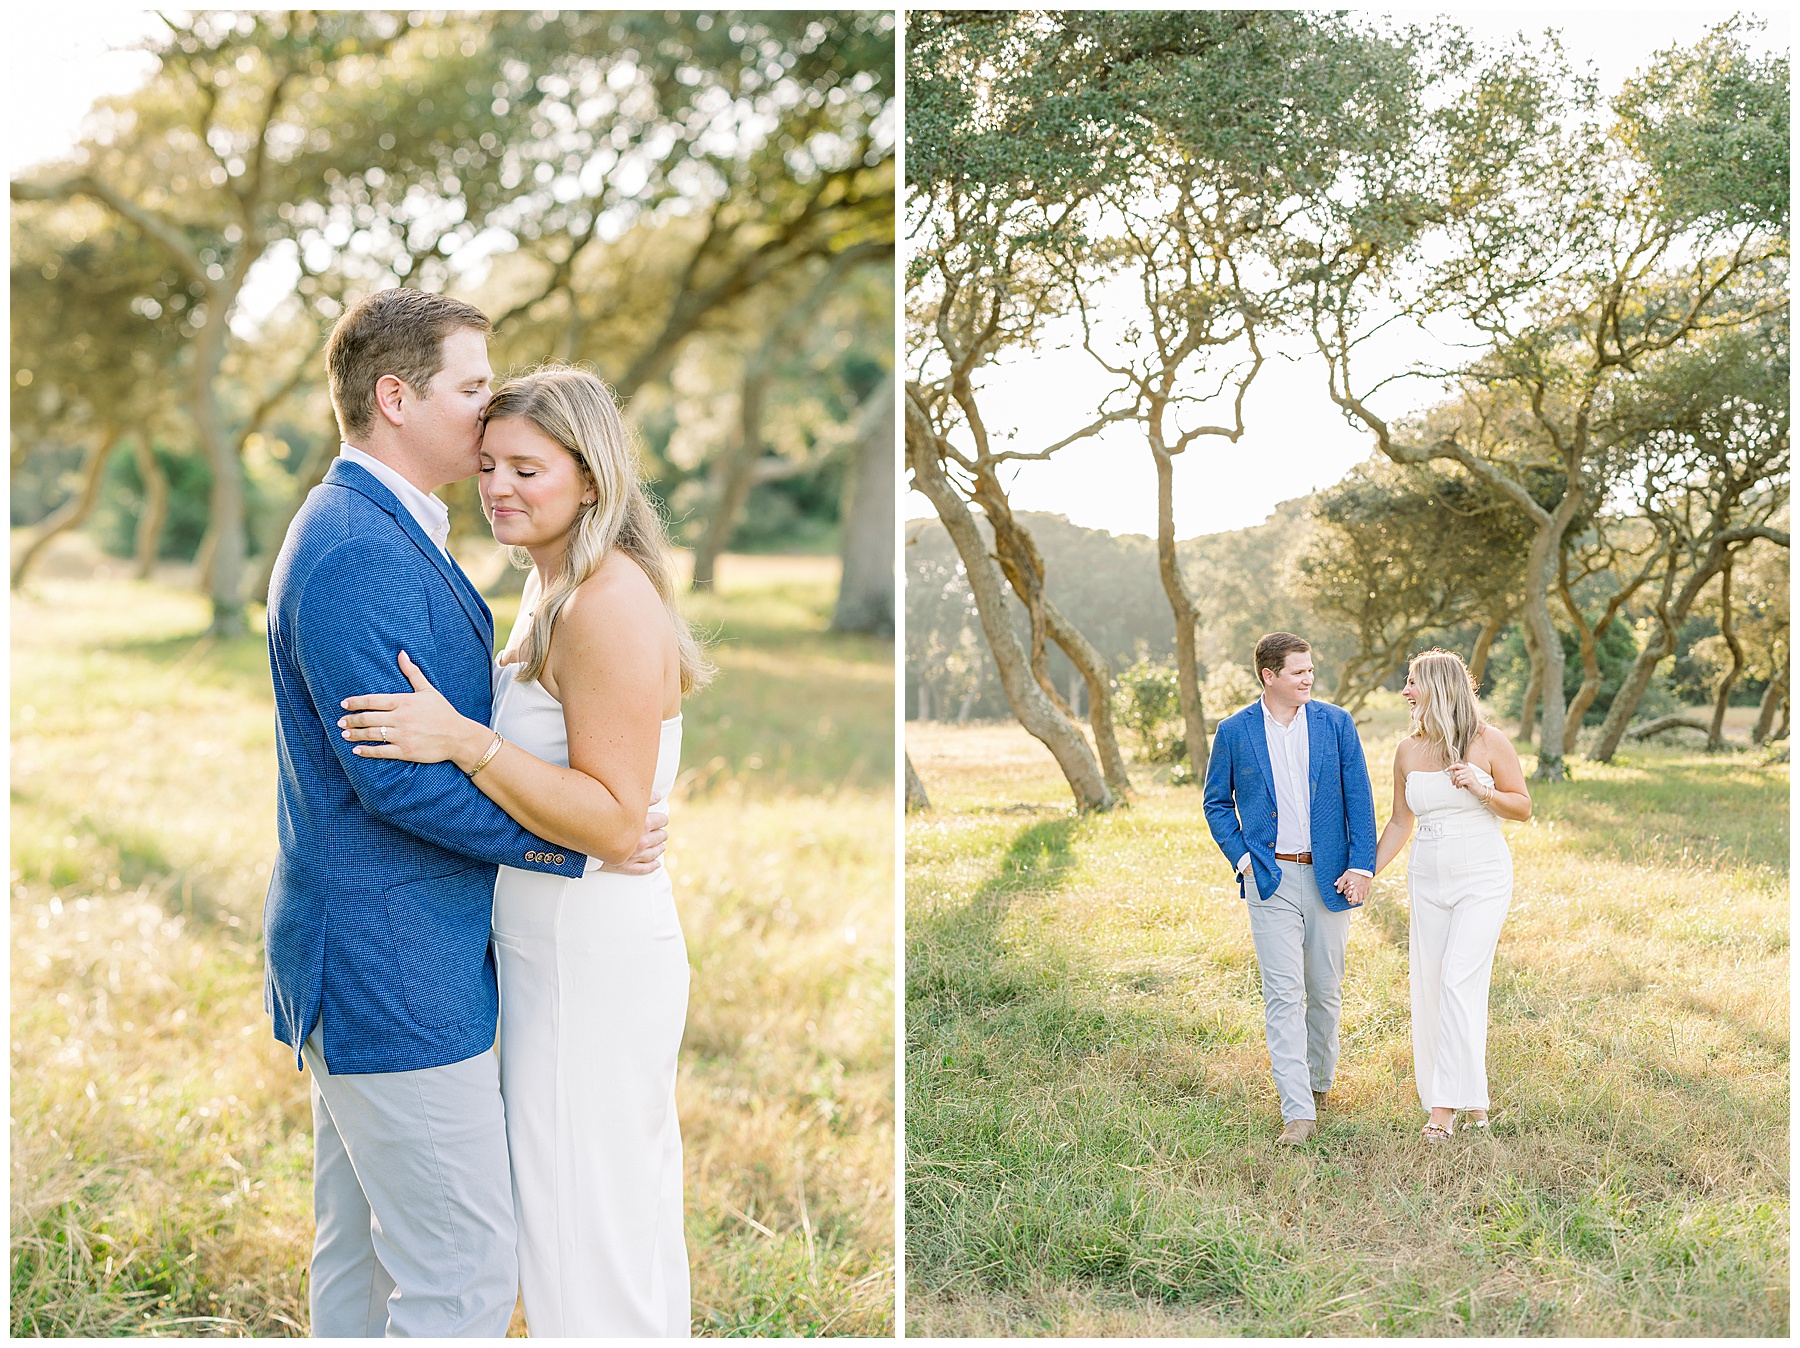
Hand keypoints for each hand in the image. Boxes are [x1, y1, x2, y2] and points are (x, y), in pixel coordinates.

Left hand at [339, 651, 487, 765]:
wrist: (458, 736)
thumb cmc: (443, 712)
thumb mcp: (428, 690)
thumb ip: (412, 672)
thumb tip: (401, 653)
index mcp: (404, 701)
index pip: (373, 700)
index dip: (356, 702)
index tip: (343, 704)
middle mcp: (401, 718)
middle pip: (368, 718)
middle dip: (351, 720)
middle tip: (340, 721)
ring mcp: (403, 735)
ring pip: (372, 734)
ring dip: (355, 735)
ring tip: (344, 734)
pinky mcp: (406, 751)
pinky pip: (381, 751)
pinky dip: (367, 751)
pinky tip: (357, 750)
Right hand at [601, 798, 668, 874]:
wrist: (581, 839)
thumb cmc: (600, 818)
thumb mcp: (621, 804)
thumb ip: (642, 799)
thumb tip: (658, 796)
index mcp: (642, 825)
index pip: (661, 821)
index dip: (662, 819)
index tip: (662, 819)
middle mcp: (641, 841)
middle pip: (660, 837)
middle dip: (661, 833)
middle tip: (662, 832)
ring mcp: (634, 856)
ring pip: (654, 853)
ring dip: (659, 848)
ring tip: (662, 846)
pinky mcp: (625, 867)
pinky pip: (644, 869)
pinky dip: (652, 866)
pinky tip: (656, 864)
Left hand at [1335, 871, 1369, 905]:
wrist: (1362, 867)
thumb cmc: (1353, 872)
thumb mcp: (1344, 877)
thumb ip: (1340, 885)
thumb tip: (1338, 891)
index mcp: (1355, 890)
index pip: (1354, 901)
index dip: (1351, 902)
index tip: (1348, 899)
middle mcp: (1361, 891)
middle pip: (1359, 901)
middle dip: (1355, 900)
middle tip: (1351, 897)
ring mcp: (1365, 889)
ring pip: (1363, 898)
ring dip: (1359, 898)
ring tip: (1355, 894)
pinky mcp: (1368, 886)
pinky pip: (1367, 893)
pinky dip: (1363, 894)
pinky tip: (1360, 891)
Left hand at [1447, 762, 1482, 791]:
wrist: (1478, 789)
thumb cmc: (1470, 782)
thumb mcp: (1465, 776)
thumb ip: (1459, 772)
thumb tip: (1452, 770)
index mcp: (1467, 768)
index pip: (1457, 765)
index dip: (1451, 767)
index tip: (1446, 770)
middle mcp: (1468, 770)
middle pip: (1456, 773)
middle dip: (1453, 779)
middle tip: (1453, 783)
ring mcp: (1470, 775)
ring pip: (1457, 778)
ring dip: (1456, 783)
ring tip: (1457, 785)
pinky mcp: (1470, 780)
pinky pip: (1460, 782)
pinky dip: (1458, 785)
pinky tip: (1460, 786)